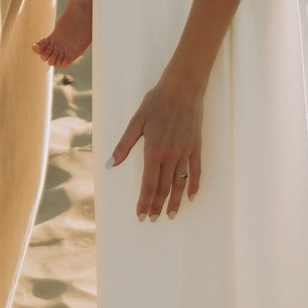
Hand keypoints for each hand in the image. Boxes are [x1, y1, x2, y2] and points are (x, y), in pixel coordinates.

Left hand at [108, 74, 203, 218]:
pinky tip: (191, 197)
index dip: (144, 202)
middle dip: (157, 206)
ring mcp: (185, 152)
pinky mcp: (196, 147)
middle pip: (163, 187)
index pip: (148, 183)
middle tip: (153, 220)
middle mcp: (171, 154)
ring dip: (175, 201)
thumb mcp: (136, 121)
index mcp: (153, 150)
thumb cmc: (157, 102)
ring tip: (170, 215)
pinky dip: (194, 185)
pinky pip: (196, 171)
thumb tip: (111, 164)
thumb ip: (124, 145)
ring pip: (180, 183)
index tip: (141, 215)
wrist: (183, 87)